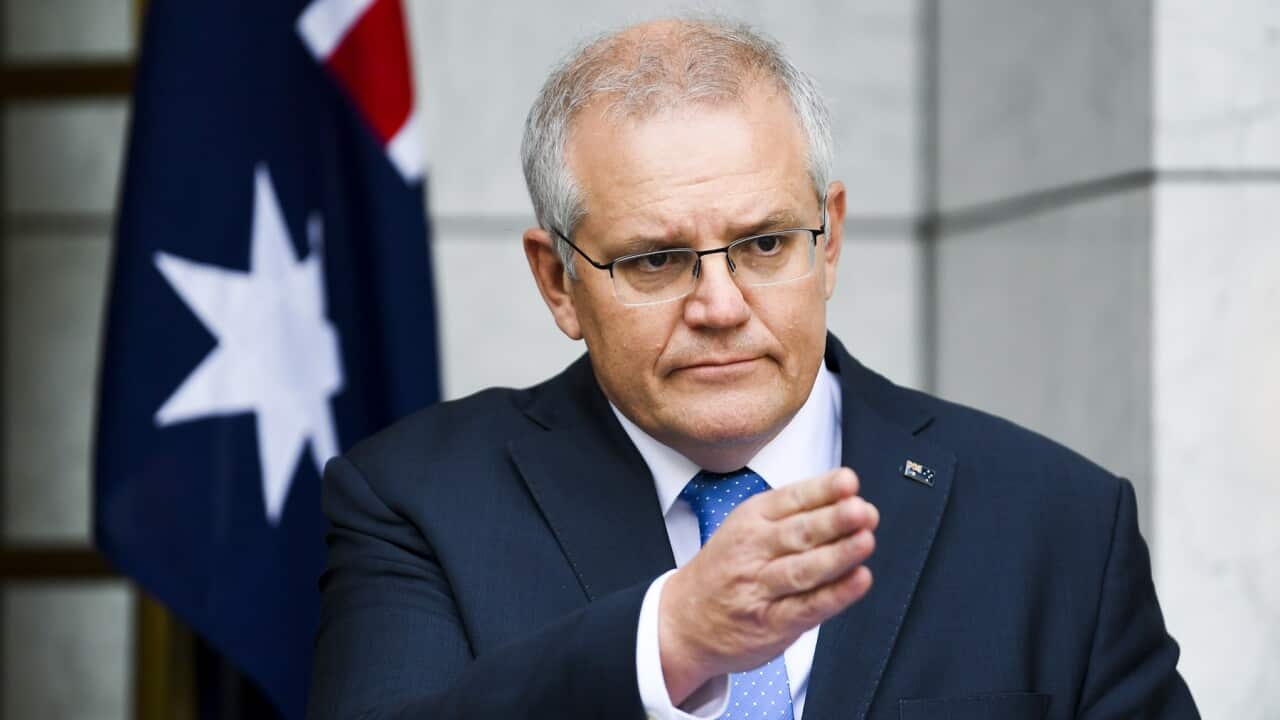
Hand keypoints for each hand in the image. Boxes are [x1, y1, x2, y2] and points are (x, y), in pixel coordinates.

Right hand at [658, 467, 878, 703]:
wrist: (683, 621)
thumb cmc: (724, 570)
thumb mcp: (745, 527)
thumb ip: (793, 513)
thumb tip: (848, 496)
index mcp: (750, 519)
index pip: (791, 499)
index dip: (823, 490)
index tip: (849, 482)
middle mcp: (753, 551)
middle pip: (798, 533)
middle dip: (833, 520)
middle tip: (861, 510)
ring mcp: (760, 588)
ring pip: (802, 569)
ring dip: (837, 555)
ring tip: (865, 541)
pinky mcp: (771, 623)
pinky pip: (806, 607)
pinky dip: (834, 595)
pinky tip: (857, 581)